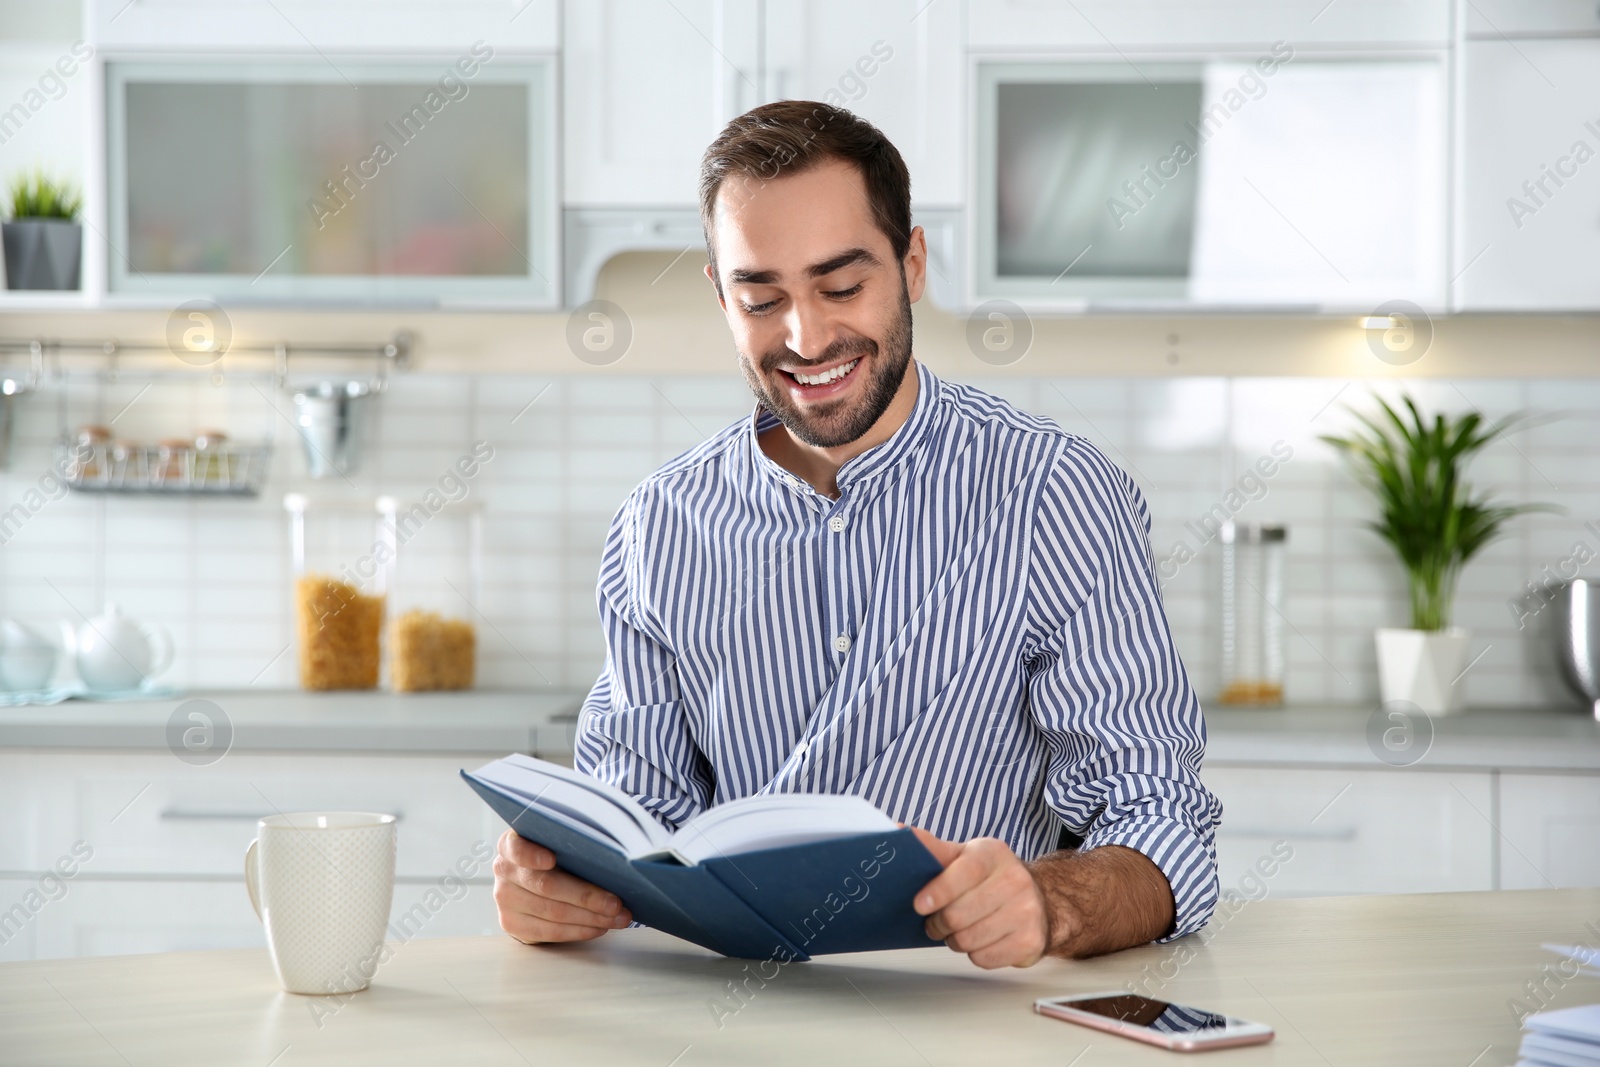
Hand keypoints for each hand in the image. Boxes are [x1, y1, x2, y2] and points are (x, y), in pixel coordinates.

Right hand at [492, 829, 632, 944]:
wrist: (531, 883)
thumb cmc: (556, 858)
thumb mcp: (558, 844)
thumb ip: (572, 845)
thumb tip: (613, 859)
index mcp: (512, 843)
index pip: (517, 847)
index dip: (532, 854)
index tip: (552, 859)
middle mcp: (503, 870)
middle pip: (546, 885)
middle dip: (586, 896)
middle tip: (615, 903)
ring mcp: (505, 899)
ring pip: (552, 912)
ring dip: (590, 917)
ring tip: (617, 918)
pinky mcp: (511, 924)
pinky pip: (549, 932)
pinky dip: (578, 930)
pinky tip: (599, 927)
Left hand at [909, 827, 1052, 969]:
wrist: (1040, 899)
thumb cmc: (991, 878)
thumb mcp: (964, 857)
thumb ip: (932, 849)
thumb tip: (896, 832)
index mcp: (993, 854)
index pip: (965, 872)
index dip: (939, 891)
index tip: (919, 905)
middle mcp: (1015, 879)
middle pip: (959, 914)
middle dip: (938, 924)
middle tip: (934, 923)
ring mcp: (1027, 911)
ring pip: (969, 940)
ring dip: (953, 940)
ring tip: (956, 931)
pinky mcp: (1030, 941)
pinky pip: (984, 958)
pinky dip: (973, 953)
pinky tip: (979, 940)